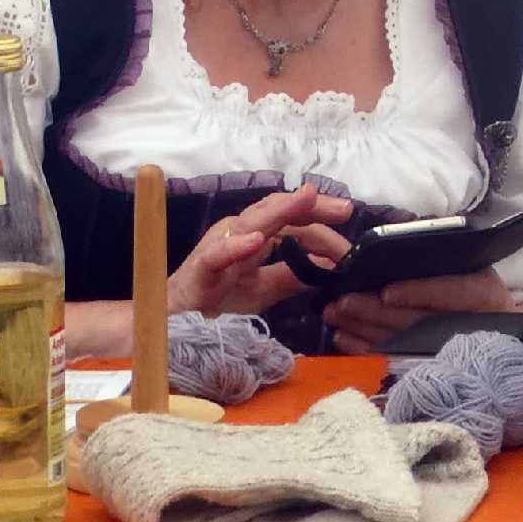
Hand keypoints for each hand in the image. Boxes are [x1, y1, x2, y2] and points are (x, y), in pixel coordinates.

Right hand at [163, 182, 352, 318]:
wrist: (171, 323)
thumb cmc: (216, 299)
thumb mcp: (264, 288)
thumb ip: (294, 275)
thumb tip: (330, 266)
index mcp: (255, 236)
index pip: (294, 223)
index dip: (324, 228)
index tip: (351, 244)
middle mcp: (238, 232)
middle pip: (279, 211)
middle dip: (312, 207)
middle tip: (345, 208)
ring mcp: (218, 246)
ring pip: (252, 221)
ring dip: (281, 209)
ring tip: (307, 198)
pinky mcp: (200, 269)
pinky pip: (218, 254)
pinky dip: (236, 246)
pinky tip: (256, 241)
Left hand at [324, 268, 522, 354]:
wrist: (503, 337)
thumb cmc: (481, 294)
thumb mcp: (477, 267)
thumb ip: (447, 255)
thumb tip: (410, 236)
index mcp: (481, 292)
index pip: (450, 293)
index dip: (418, 292)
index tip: (388, 292)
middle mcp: (464, 323)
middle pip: (414, 321)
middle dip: (375, 312)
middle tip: (343, 301)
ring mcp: (443, 348)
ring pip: (397, 340)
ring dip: (361, 328)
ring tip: (334, 314)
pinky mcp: (423, 363)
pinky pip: (389, 359)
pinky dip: (364, 349)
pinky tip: (343, 338)